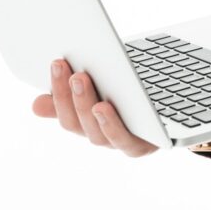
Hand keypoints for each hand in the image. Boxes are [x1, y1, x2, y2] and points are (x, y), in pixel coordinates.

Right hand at [31, 58, 158, 157]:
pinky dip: (110, 125)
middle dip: (68, 94)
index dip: (57, 90)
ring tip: (81, 79)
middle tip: (67, 66)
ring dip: (85, 104)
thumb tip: (36, 104)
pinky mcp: (141, 147)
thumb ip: (74, 96)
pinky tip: (103, 106)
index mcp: (88, 124)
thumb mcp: (104, 91)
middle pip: (76, 123)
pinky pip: (122, 141)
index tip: (56, 62)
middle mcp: (100, 136)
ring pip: (95, 131)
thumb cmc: (133, 100)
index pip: (64, 113)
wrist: (174, 118)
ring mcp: (119, 143)